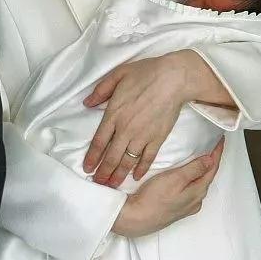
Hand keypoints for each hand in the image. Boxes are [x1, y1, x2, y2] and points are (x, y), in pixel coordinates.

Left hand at [83, 51, 203, 186]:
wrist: (173, 79)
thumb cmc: (145, 73)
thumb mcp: (117, 75)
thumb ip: (101, 91)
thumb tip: (87, 103)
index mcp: (113, 114)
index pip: (99, 141)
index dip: (92, 157)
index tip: (87, 169)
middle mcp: (126, 129)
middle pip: (111, 156)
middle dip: (103, 172)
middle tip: (97, 184)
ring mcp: (142, 136)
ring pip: (127, 161)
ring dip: (119, 175)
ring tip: (112, 185)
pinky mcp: (158, 138)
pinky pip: (147, 158)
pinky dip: (141, 169)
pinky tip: (136, 177)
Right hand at [112, 138, 223, 236]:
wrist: (137, 219)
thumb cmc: (154, 198)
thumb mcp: (175, 179)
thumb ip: (194, 169)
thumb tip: (211, 160)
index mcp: (198, 191)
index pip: (212, 168)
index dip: (217, 152)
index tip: (220, 139)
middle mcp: (196, 200)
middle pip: (207, 177)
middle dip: (211, 161)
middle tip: (212, 145)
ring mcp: (187, 206)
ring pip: (199, 184)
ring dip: (201, 170)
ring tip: (201, 157)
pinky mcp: (177, 208)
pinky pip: (191, 190)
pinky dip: (193, 179)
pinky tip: (187, 177)